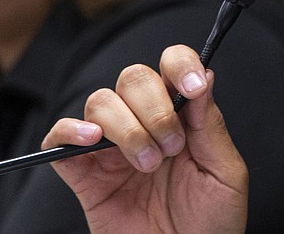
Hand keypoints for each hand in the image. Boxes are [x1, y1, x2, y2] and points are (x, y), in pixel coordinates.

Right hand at [42, 44, 248, 233]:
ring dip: (127, 129)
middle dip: (154, 108)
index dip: (179, 64)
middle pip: (134, 77)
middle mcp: (145, 123)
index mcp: (182, 117)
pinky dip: (70, 131)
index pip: (172, 65)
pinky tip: (93, 142)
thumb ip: (211, 125)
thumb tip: (204, 74)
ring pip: (101, 102)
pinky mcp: (83, 175)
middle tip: (172, 147)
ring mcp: (111, 148)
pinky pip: (59, 138)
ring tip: (148, 165)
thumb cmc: (210, 224)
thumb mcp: (225, 173)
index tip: (191, 88)